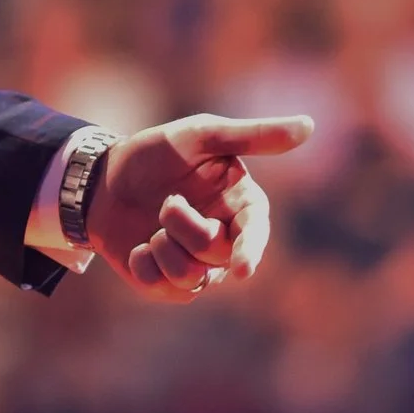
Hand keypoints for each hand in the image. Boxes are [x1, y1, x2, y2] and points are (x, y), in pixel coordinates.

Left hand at [86, 113, 314, 302]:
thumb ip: (253, 136)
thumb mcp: (201, 136)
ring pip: (189, 276)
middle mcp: (225, 240)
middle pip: (216, 252)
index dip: (251, 250)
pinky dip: (142, 264)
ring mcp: (197, 265)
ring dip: (162, 246)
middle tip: (166, 202)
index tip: (242, 268)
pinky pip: (159, 287)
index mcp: (241, 205)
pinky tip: (137, 246)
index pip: (256, 232)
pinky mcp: (166, 284)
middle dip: (183, 226)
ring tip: (152, 227)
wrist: (104, 178)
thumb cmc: (157, 153)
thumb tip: (309, 126)